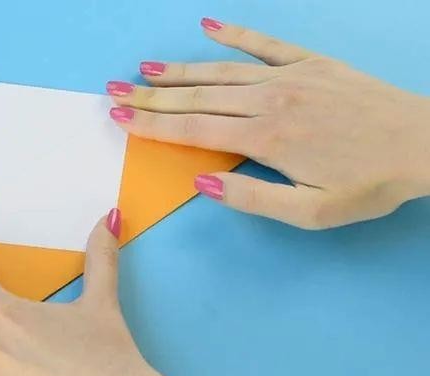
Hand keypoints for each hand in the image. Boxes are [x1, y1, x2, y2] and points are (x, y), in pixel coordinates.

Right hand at [108, 18, 429, 228]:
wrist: (425, 144)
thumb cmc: (369, 184)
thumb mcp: (311, 212)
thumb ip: (253, 198)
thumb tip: (202, 181)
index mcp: (266, 139)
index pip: (193, 130)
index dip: (151, 123)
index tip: (119, 116)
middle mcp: (270, 101)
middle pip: (196, 99)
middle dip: (150, 96)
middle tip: (113, 90)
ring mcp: (291, 76)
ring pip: (221, 72)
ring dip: (178, 71)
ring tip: (143, 69)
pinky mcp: (312, 63)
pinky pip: (266, 44)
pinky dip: (236, 35)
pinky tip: (210, 26)